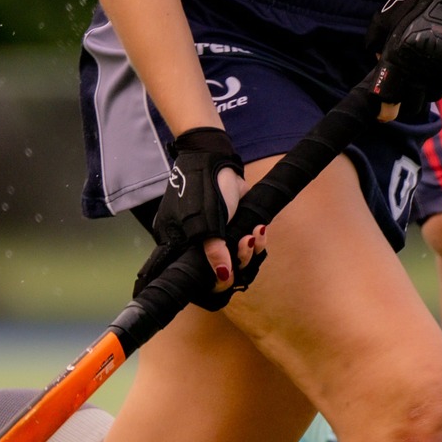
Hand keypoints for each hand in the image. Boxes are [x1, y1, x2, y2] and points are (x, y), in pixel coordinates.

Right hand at [135, 126, 263, 306]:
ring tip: (254, 235)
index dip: (217, 282)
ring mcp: (218, 237)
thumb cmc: (203, 189)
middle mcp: (199, 246)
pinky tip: (260, 230)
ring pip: (239, 258)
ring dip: (250, 249)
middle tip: (245, 243)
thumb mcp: (205, 222)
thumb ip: (212, 251)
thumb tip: (223, 276)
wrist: (217, 159)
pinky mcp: (236, 227)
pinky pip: (248, 244)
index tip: (228, 276)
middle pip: (224, 271)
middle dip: (239, 261)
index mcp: (181, 247)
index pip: (198, 279)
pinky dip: (257, 239)